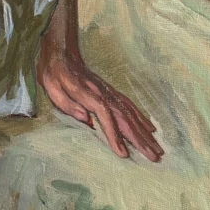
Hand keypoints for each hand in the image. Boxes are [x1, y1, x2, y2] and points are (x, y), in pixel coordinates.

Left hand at [40, 51, 163, 161]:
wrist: (61, 52)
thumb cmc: (54, 74)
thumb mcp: (51, 88)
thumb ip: (68, 104)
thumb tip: (86, 119)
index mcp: (88, 95)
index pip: (105, 116)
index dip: (115, 135)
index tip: (123, 154)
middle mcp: (104, 94)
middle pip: (125, 118)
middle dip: (140, 139)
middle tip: (154, 157)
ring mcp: (110, 92)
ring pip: (131, 114)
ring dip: (145, 133)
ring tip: (157, 149)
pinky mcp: (111, 92)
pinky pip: (130, 107)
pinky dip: (142, 119)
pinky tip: (150, 129)